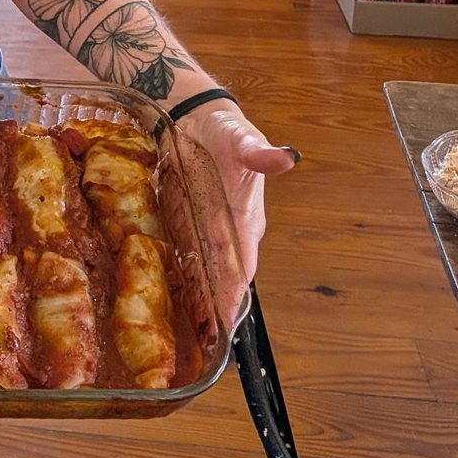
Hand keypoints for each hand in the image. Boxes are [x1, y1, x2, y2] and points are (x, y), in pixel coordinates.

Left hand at [172, 102, 295, 330]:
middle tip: (206, 340)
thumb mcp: (241, 138)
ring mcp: (206, 229)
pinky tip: (172, 298)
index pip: (242, 262)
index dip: (235, 290)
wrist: (198, 117)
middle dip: (216, 306)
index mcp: (245, 218)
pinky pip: (185, 256)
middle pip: (223, 275)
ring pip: (205, 272)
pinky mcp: (185, 222)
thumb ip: (259, 153)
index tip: (228, 319)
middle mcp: (229, 230)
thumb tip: (285, 157)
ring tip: (190, 332)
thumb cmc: (225, 129)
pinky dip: (181, 278)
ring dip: (199, 299)